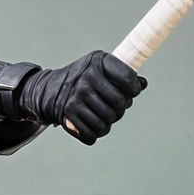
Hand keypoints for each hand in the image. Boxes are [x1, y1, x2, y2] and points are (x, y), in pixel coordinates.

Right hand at [19, 51, 145, 144]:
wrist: (51, 88)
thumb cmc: (84, 79)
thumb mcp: (102, 69)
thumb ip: (123, 76)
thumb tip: (143, 84)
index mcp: (99, 61)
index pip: (128, 79)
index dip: (134, 89)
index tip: (130, 92)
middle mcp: (87, 77)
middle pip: (120, 104)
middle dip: (120, 109)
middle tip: (114, 107)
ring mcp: (77, 95)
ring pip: (107, 121)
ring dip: (108, 123)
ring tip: (103, 117)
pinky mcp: (69, 112)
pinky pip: (92, 133)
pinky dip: (95, 133)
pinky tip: (93, 126)